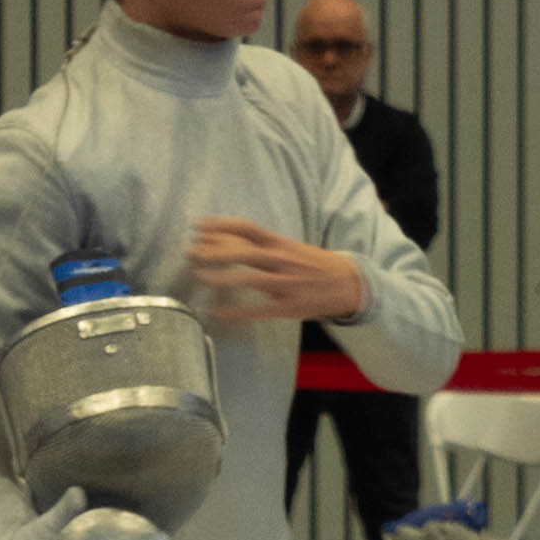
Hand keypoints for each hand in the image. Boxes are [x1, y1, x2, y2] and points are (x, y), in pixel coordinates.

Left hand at [186, 221, 365, 327]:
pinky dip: (235, 312)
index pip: (247, 228)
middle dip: (214, 251)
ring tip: (199, 276)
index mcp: (281, 243)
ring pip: (248, 278)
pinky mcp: (288, 306)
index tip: (198, 226)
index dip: (221, 226)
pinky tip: (216, 313)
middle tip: (190, 252)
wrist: (349, 285)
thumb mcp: (292, 248)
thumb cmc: (314, 265)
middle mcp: (281, 260)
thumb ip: (265, 246)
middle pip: (243, 251)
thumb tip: (229, 243)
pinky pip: (257, 310)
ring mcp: (285, 284)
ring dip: (221, 277)